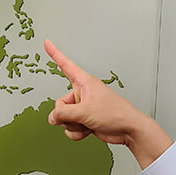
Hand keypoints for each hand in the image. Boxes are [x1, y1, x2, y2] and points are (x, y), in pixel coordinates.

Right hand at [44, 39, 172, 168]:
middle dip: (67, 115)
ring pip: (64, 118)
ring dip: (73, 125)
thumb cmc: (115, 113)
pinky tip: (88, 131)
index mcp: (85, 82)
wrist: (128, 129)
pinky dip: (77, 132)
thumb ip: (63, 114)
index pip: (66, 65)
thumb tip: (52, 117)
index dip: (55, 54)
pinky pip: (70, 127)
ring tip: (89, 123)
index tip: (47, 42)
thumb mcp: (85, 111)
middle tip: (81, 117)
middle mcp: (83, 93)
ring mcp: (83, 107)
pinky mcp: (85, 120)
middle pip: (60, 103)